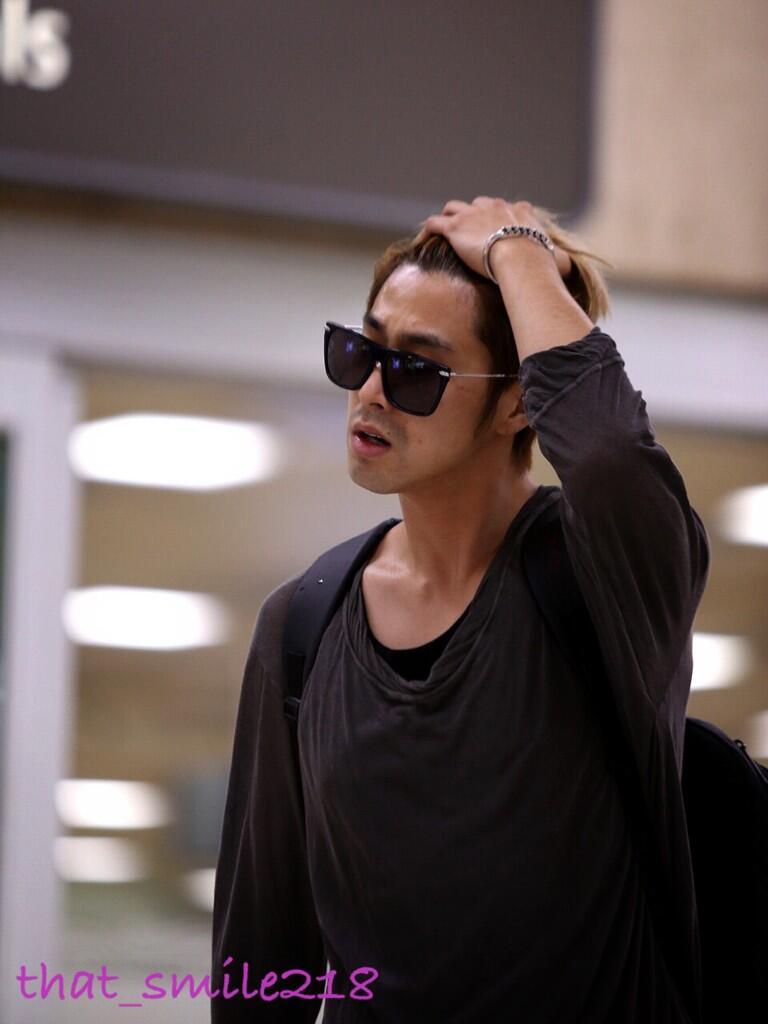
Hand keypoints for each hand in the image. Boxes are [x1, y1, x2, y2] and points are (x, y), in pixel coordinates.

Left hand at [412, 196, 572, 280]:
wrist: (520, 258)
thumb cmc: (540, 261)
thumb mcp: (556, 259)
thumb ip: (560, 260)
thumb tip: (571, 268)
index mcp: (519, 212)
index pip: (509, 207)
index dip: (502, 217)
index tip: (499, 228)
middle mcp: (495, 207)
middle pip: (479, 205)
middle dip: (473, 215)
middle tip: (468, 233)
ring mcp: (472, 215)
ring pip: (454, 208)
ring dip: (448, 217)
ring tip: (443, 232)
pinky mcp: (455, 227)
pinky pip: (434, 223)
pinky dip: (427, 230)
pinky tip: (421, 240)